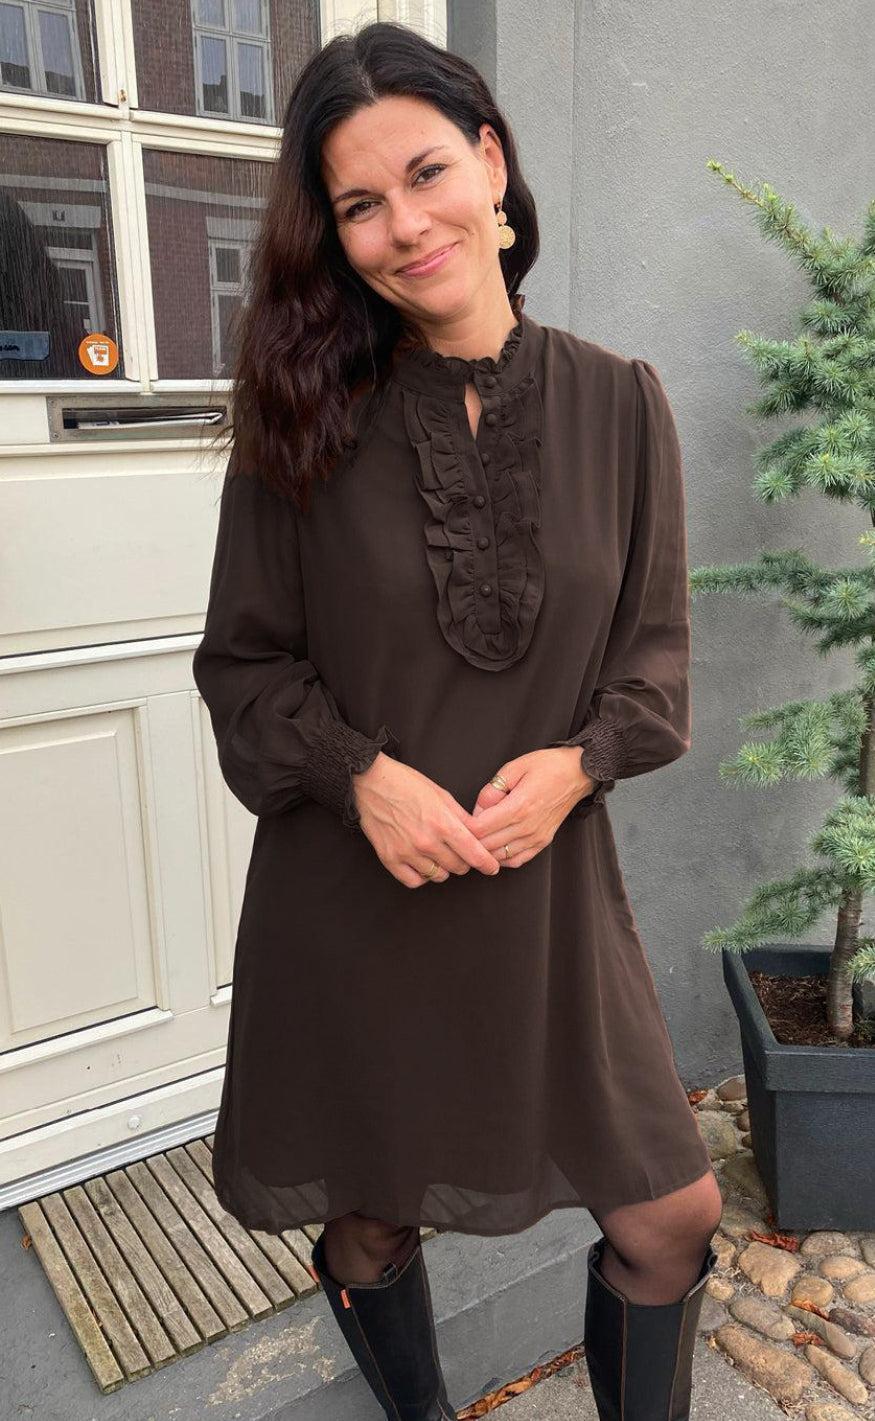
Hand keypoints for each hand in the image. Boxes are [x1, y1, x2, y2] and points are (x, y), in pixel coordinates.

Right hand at [352, 753, 502, 886]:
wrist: (371, 782)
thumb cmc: (407, 784)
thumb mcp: (441, 795)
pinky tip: (422, 864)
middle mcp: (426, 841)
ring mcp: (407, 852)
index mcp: (443, 823)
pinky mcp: (390, 859)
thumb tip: (479, 834)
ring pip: (439, 876)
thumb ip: (462, 817)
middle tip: (458, 850)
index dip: (487, 863)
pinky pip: (414, 881)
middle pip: (459, 867)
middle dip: (464, 860)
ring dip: (443, 868)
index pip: (474, 854)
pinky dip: (422, 876)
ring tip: (438, 853)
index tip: (491, 867)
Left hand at [468, 748, 595, 868]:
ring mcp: (536, 837)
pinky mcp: (543, 842)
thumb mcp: (514, 767)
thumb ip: (492, 790)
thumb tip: (477, 810)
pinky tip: (494, 848)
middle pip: (486, 846)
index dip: (463, 827)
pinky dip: (502, 858)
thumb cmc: (548, 766)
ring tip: (474, 841)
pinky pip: (517, 860)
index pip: (479, 829)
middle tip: (460, 832)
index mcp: (518, 807)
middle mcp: (527, 827)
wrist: (578, 773)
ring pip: (500, 857)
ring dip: (484, 851)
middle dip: (469, 841)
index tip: (457, 821)